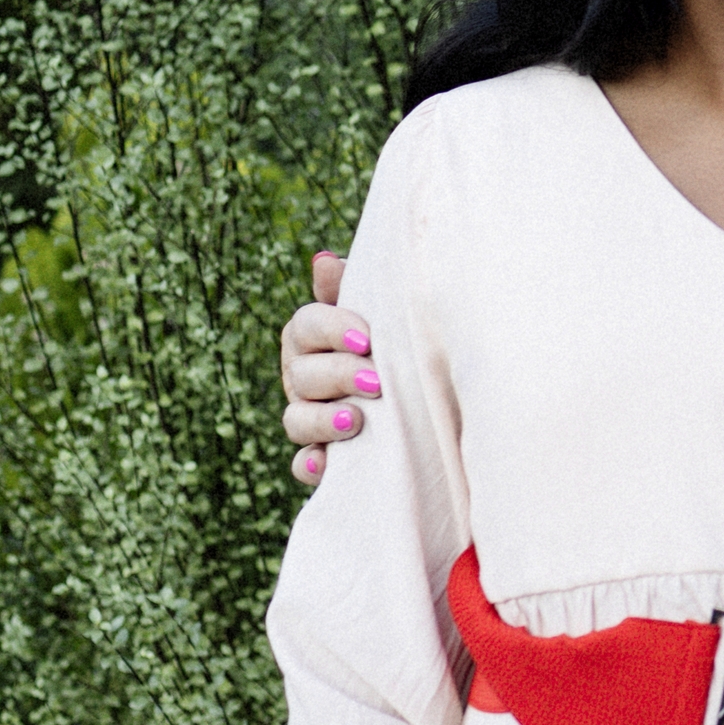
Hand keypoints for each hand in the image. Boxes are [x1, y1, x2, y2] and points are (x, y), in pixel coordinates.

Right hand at [281, 249, 374, 483]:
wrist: (427, 390)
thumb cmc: (396, 337)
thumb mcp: (382, 311)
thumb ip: (355, 287)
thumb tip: (324, 259)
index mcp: (312, 336)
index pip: (306, 326)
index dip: (333, 331)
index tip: (368, 340)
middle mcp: (302, 377)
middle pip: (301, 375)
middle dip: (339, 376)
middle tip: (377, 381)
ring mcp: (308, 417)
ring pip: (296, 419)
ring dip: (323, 421)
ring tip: (357, 421)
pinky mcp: (320, 456)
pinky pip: (302, 463)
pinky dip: (309, 465)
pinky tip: (325, 464)